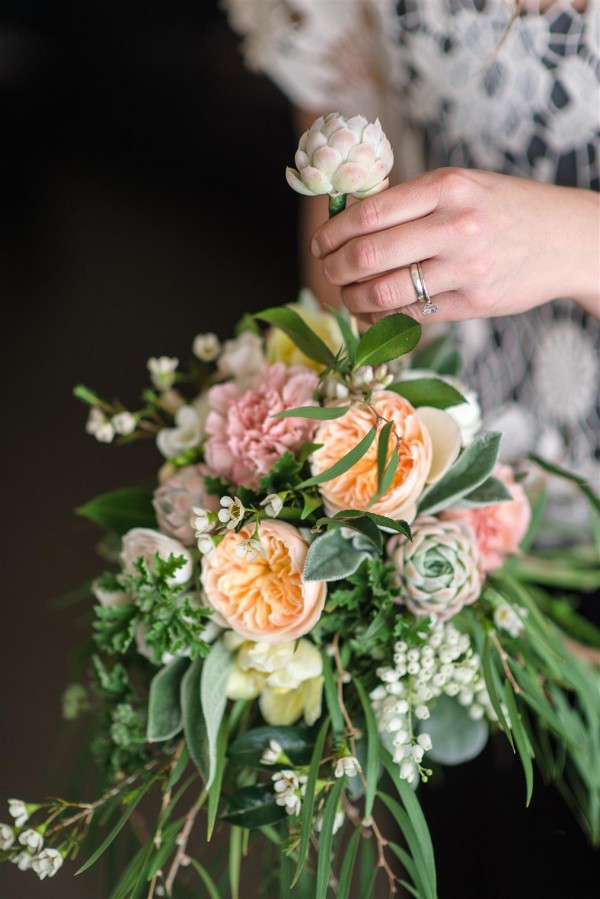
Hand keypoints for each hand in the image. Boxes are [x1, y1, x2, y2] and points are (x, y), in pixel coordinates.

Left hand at [310, 167, 599, 322]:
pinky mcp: (473, 303)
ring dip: (353, 298)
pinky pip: (412, 314)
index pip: (369, 213)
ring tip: (348, 295)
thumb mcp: (462, 186)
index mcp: (447, 186)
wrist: (566, 239)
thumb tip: (347, 223)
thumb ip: (410, 202)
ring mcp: (465, 269)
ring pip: (384, 292)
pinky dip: (383, 316)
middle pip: (368, 256)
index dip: (333, 233)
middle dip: (334, 269)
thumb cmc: (503, 209)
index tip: (322, 243)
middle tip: (328, 272)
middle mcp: (455, 226)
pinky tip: (375, 311)